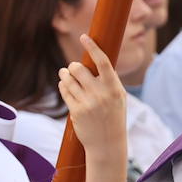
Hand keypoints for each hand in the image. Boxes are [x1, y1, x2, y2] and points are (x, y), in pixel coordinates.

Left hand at [58, 34, 126, 161]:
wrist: (108, 143)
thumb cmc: (113, 117)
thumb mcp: (118, 98)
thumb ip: (108, 80)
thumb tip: (93, 61)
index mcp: (114, 88)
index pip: (103, 62)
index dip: (93, 48)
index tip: (84, 37)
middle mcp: (101, 94)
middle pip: (79, 68)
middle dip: (73, 66)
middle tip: (73, 69)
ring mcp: (88, 103)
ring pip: (68, 79)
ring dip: (65, 74)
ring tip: (65, 75)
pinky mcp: (76, 111)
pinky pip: (65, 91)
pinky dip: (63, 86)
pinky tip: (65, 86)